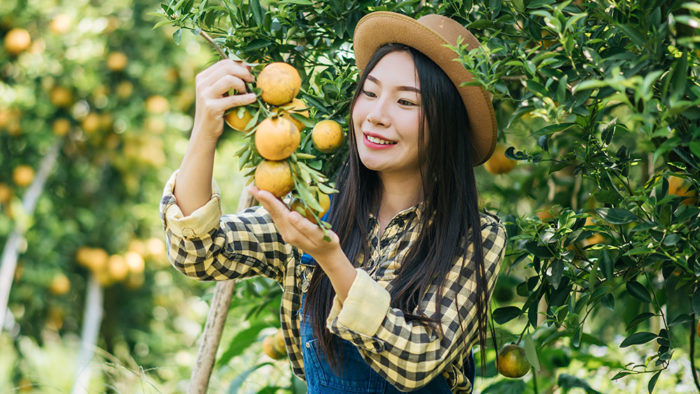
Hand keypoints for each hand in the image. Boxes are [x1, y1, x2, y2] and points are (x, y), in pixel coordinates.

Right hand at [192, 59, 256, 141]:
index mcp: (203, 77)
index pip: (224, 63)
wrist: (205, 131)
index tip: (250, 72)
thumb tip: (248, 65)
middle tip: (251, 80)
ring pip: (229, 79)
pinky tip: (253, 98)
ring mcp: (205, 95)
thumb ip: (229, 78)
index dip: (240, 65)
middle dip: (243, 72)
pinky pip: (233, 99)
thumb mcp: (220, 92)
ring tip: (246, 92)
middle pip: (227, 68)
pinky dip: (245, 98)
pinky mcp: (212, 107)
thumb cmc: (216, 110)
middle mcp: (202, 84)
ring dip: (242, 85)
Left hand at [247, 186, 357, 300]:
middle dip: (262, 199)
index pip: (279, 213)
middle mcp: (285, 232)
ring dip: (264, 201)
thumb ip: (305, 226)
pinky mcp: (288, 229)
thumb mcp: (320, 236)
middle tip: (250, 186)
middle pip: (272, 212)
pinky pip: (278, 214)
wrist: (326, 254)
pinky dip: (272, 204)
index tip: (261, 191)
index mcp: (292, 232)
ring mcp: (286, 231)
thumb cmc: (327, 243)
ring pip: (273, 213)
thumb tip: (291, 214)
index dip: (270, 201)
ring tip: (256, 189)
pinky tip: (270, 197)